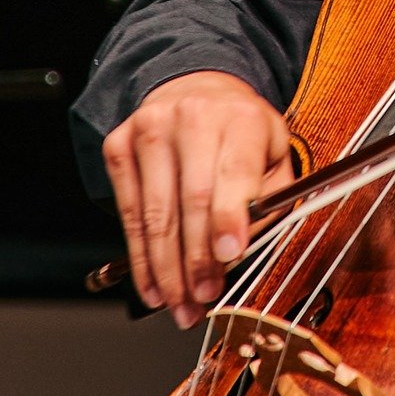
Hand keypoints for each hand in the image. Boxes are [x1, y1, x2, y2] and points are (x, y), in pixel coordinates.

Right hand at [100, 71, 293, 327]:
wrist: (196, 90)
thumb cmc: (241, 133)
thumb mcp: (275, 155)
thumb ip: (271, 200)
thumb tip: (245, 250)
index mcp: (241, 118)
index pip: (234, 174)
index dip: (229, 219)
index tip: (229, 257)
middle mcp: (192, 117)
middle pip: (191, 200)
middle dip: (197, 259)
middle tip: (203, 298)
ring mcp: (149, 130)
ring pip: (155, 213)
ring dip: (166, 269)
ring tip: (179, 305)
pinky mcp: (119, 146)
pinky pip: (128, 213)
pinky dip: (140, 257)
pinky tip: (152, 285)